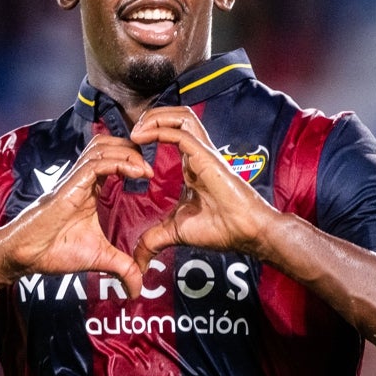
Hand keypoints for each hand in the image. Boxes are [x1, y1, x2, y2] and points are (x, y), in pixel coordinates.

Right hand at [0, 133, 151, 295]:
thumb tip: (137, 290)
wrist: (26, 255)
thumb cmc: (54, 251)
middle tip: (153, 163)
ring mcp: (75, 180)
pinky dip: (118, 163)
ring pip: (102, 148)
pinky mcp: (69, 186)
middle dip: (133, 147)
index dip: (134, 158)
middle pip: (108, 144)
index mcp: (90, 189)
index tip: (154, 173)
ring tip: (147, 167)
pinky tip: (136, 172)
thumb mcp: (99, 258)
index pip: (113, 158)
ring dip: (128, 152)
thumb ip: (122, 268)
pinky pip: (95, 164)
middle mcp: (82, 179)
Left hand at [130, 106, 279, 267]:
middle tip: (132, 134)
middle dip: (152, 116)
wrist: (245, 232)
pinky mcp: (206, 157)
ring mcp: (204, 152)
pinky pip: (182, 133)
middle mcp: (198, 153)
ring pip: (182, 115)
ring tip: (136, 132)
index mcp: (192, 165)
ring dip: (155, 117)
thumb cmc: (220, 230)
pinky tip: (140, 139)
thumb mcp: (175, 232)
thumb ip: (153, 240)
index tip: (129, 148)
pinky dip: (159, 130)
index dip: (150, 132)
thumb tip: (138, 260)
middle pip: (177, 116)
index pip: (172, 132)